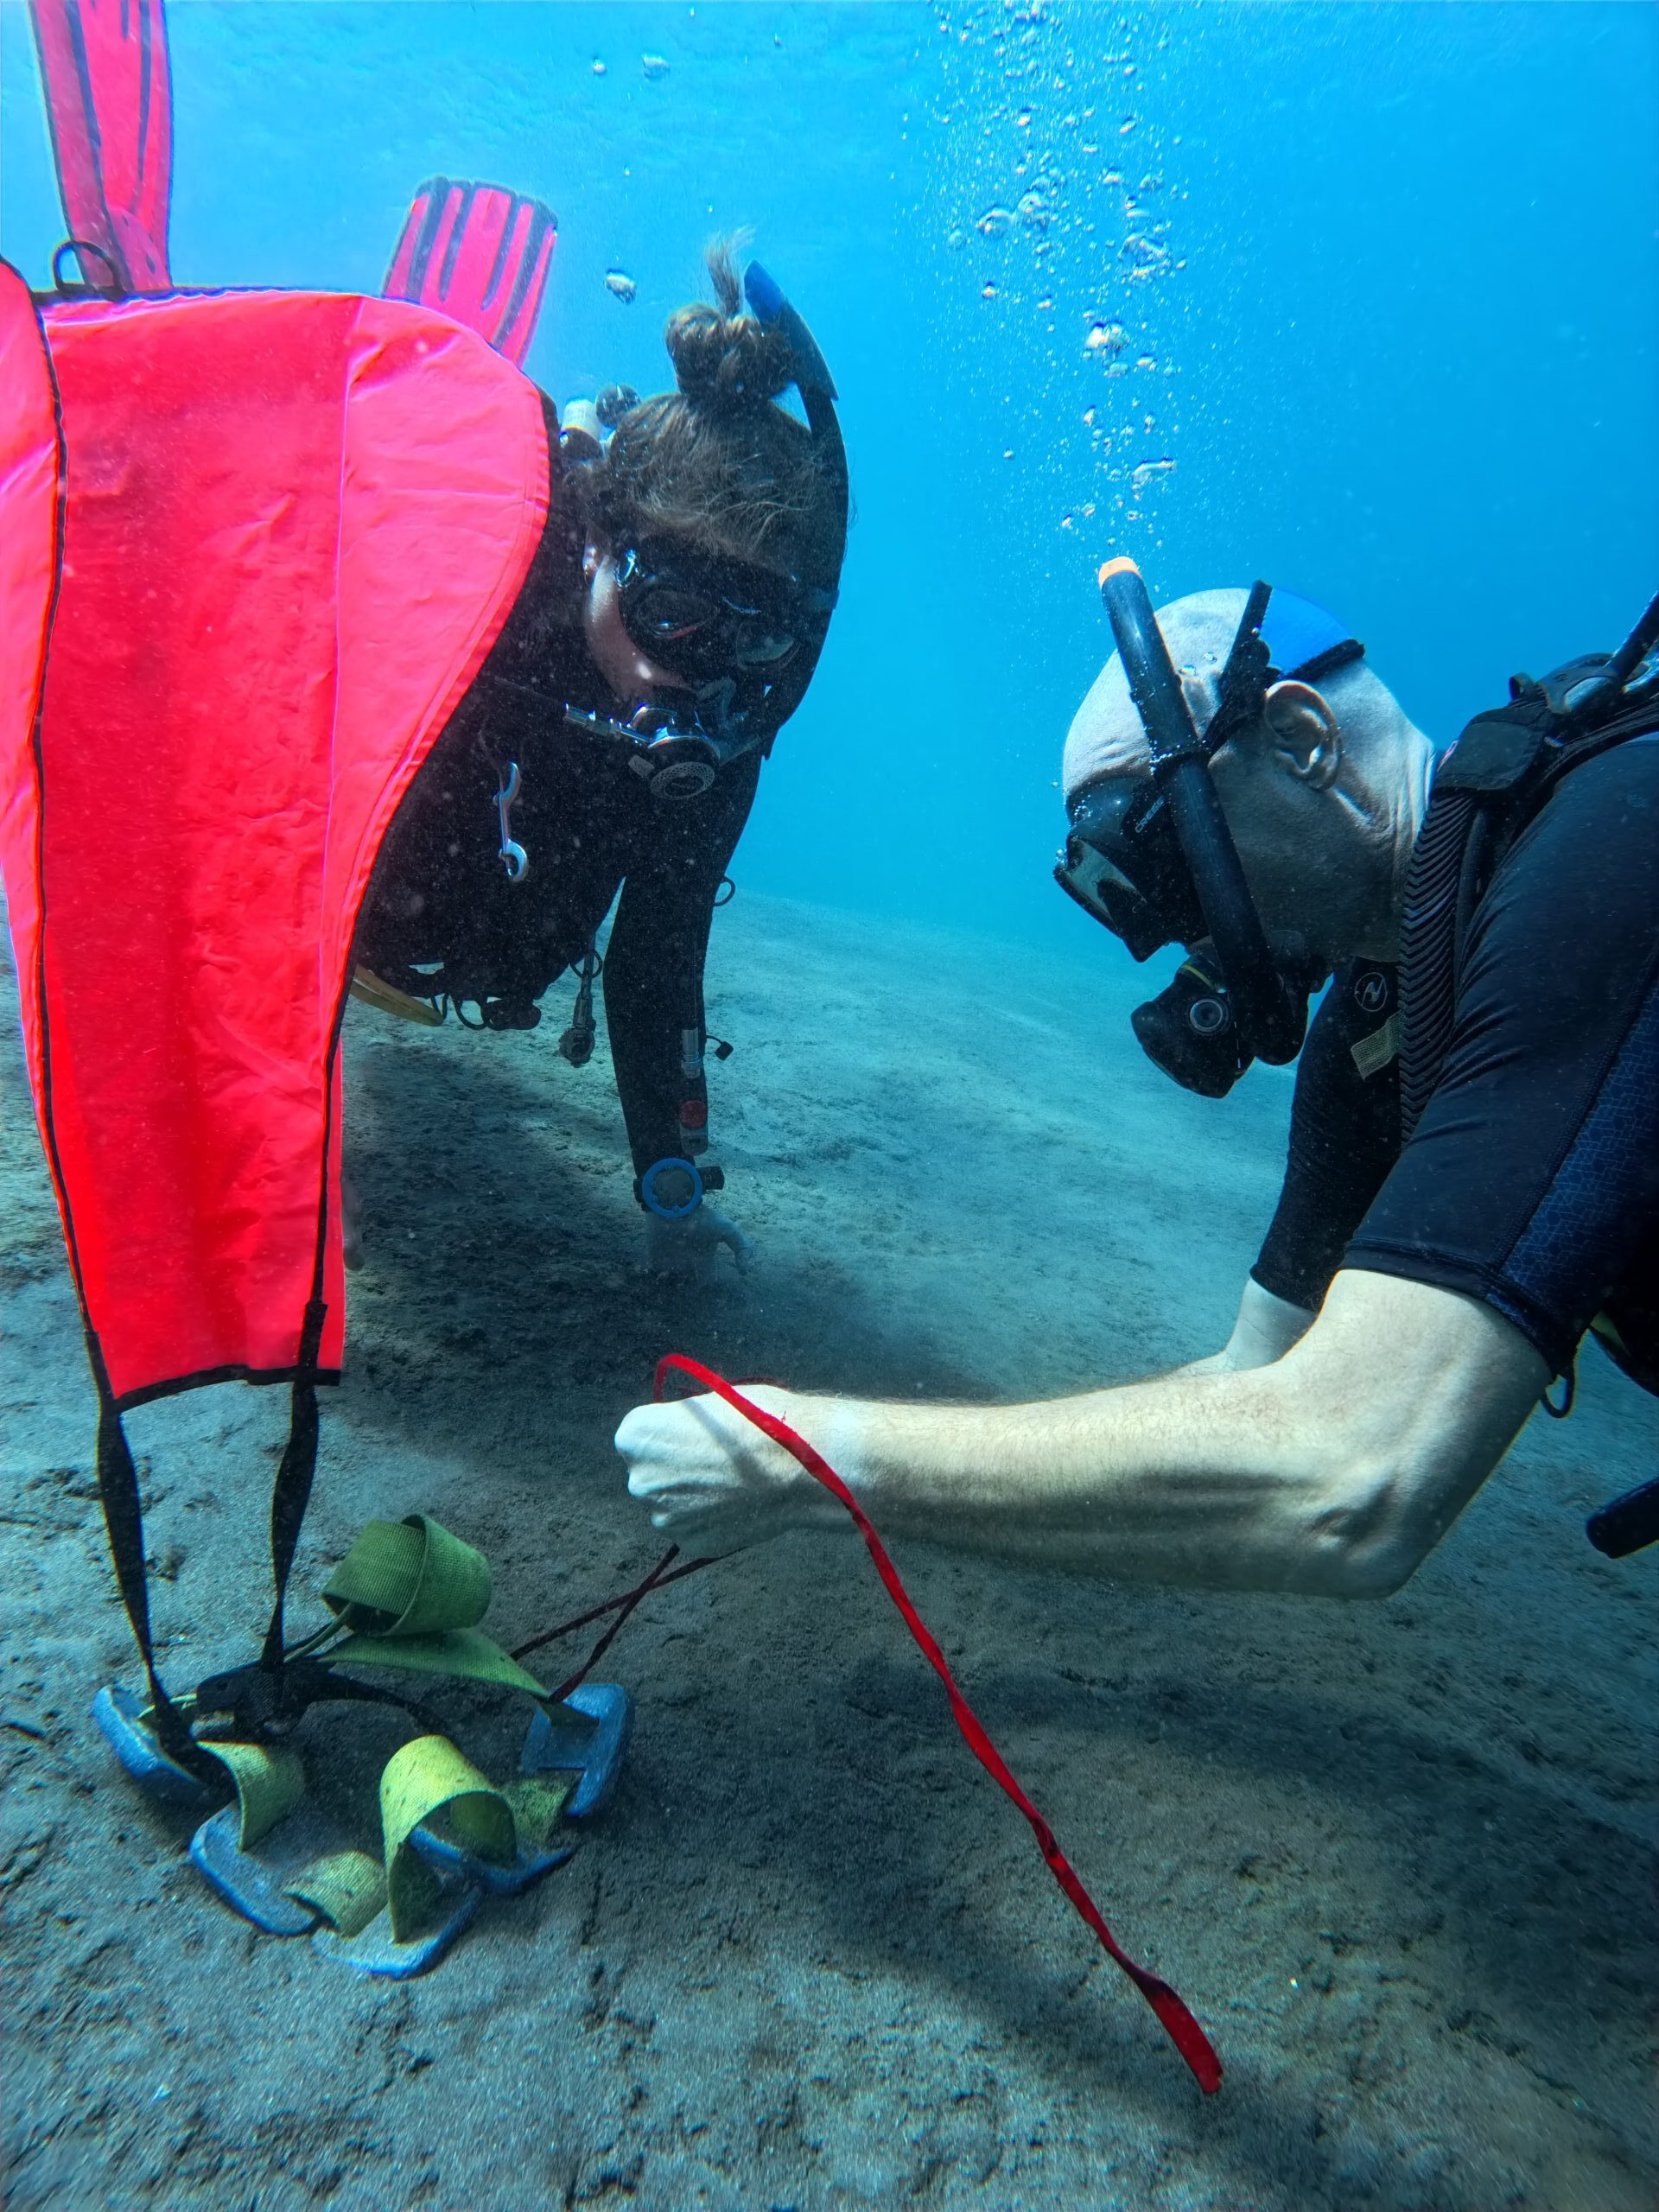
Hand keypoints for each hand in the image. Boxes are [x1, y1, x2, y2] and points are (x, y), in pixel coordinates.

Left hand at [616, 1386, 855, 1554]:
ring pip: (673, 1505)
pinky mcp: (690, 1544)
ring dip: (694, 1497)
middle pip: (653, 1474)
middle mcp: (639, 1480)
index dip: (672, 1434)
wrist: (799, 1468)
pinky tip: (738, 1505)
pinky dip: (711, 1520)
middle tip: (718, 1461)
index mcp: (635, 1437)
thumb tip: (681, 1434)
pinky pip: (695, 1529)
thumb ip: (681, 1422)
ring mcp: (663, 1517)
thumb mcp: (709, 1400)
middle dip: (677, 1469)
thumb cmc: (759, 1421)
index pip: (642, 1436)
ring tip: (735, 1484)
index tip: (699, 1434)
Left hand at [643, 1204, 752, 1280]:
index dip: (703, 1288)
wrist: (675, 1207)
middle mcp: (689, 1266)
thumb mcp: (727, 1229)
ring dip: (671, 1290)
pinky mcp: (656, 1261)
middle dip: (686, 1293)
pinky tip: (661, 1275)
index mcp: (704, 1261)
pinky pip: (654, 1279)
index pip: (705, 1283)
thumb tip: (745, 1272)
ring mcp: (672, 1265)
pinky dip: (656, 1283)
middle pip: (687, 1289)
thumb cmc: (701, 1218)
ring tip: (672, 1280)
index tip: (702, 1284)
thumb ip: (741, 1247)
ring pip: (671, 1287)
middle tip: (684, 1286)